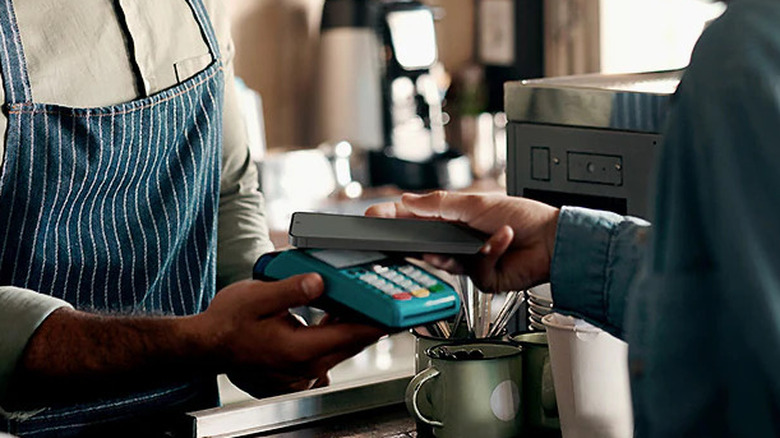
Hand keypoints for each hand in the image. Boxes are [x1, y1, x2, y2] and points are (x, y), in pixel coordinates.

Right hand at [193, 275, 385, 396]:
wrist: (205, 346)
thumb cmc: (226, 323)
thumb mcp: (258, 296)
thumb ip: (292, 289)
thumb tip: (320, 281)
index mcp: (301, 350)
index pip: (353, 335)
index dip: (380, 321)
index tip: (400, 310)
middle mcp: (306, 367)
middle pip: (352, 342)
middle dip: (371, 319)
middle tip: (386, 295)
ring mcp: (303, 374)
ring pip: (341, 347)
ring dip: (352, 325)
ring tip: (360, 299)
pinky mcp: (298, 373)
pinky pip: (327, 352)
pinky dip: (335, 333)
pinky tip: (334, 313)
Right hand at [365, 191, 558, 292]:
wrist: (553, 241)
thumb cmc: (523, 216)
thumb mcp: (475, 202)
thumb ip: (438, 204)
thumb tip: (407, 201)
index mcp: (454, 219)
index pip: (416, 220)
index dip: (395, 219)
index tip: (372, 217)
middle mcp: (458, 241)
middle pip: (425, 245)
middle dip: (415, 242)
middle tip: (398, 239)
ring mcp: (469, 262)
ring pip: (444, 263)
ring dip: (455, 251)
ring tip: (470, 241)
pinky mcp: (482, 280)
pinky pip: (474, 270)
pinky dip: (490, 252)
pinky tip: (503, 239)